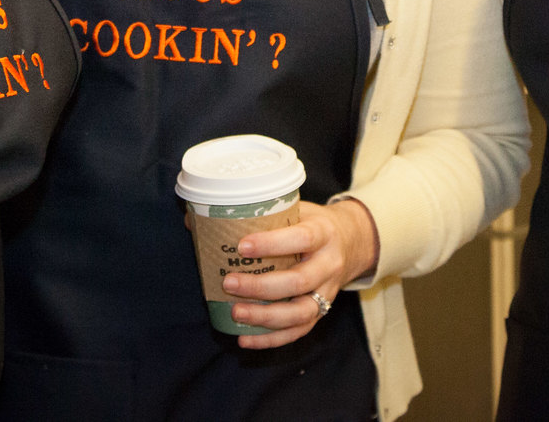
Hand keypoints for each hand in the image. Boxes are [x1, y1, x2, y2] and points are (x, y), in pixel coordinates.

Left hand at [221, 197, 379, 348]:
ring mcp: (328, 292)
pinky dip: (271, 339)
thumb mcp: (295, 209)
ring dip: (265, 317)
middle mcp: (329, 264)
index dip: (272, 244)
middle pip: (299, 281)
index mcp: (323, 233)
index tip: (242, 246)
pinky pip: (298, 331)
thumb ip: (257, 215)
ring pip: (300, 313)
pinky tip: (245, 339)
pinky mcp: (322, 312)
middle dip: (261, 286)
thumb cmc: (312, 223)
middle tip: (228, 283)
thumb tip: (196, 220)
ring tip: (235, 314)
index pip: (302, 238)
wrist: (352, 241)